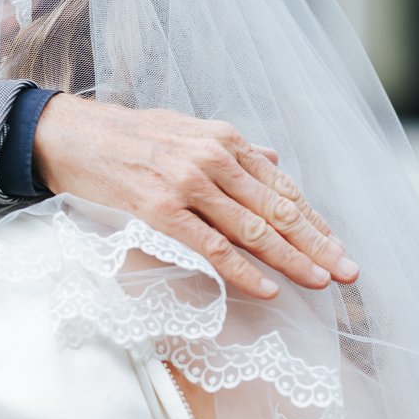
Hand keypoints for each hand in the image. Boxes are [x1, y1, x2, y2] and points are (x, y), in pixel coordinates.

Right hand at [31, 97, 356, 300]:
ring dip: (291, 260)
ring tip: (320, 282)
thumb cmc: (126, 136)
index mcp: (224, 141)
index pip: (282, 187)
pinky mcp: (160, 210)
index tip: (337, 246)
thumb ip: (230, 148)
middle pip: (278, 210)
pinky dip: (243, 270)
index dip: (314, 220)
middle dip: (317, 244)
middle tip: (348, 272)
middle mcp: (213, 160)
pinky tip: (268, 288)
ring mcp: (187, 185)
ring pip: (253, 230)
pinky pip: (211, 247)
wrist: (69, 135)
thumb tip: (272, 158)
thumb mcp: (185, 130)